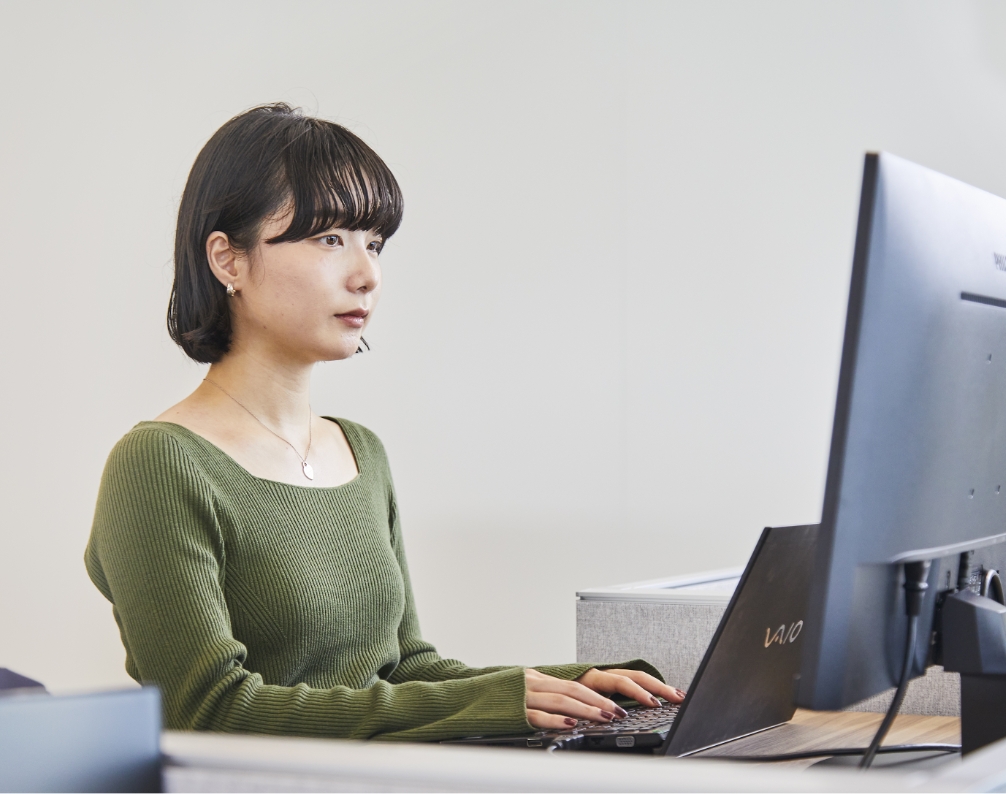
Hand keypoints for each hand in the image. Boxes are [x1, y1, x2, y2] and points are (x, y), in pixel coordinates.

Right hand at [525, 667, 684, 730]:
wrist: (476, 693)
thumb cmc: (516, 696)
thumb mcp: (547, 692)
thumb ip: (573, 698)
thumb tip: (611, 710)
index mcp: (562, 676)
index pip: (607, 677)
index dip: (636, 685)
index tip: (661, 696)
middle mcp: (549, 679)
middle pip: (590, 684)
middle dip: (621, 694)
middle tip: (646, 705)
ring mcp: (532, 692)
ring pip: (567, 697)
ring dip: (591, 707)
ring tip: (610, 717)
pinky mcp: (518, 707)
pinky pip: (539, 713)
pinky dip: (555, 718)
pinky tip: (570, 724)